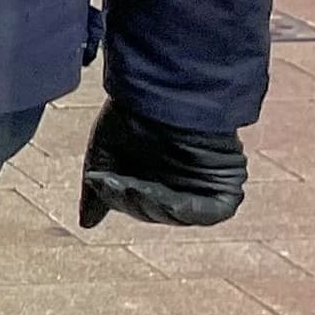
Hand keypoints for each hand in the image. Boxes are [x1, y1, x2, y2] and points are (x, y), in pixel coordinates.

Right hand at [78, 100, 249, 230]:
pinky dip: (184, 210)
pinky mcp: (227, 185)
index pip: (139, 203)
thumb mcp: (105, 156)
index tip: (99, 182)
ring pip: (179, 214)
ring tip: (131, 187)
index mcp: (159, 172)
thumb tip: (87, 224)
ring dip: (153, 206)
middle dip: (133, 202)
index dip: (120, 199)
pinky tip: (162, 195)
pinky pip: (210, 212)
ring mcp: (207, 182)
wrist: (163, 89)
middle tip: (114, 183)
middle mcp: (185, 178)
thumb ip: (100, 192)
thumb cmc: (133, 114)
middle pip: (157, 211)